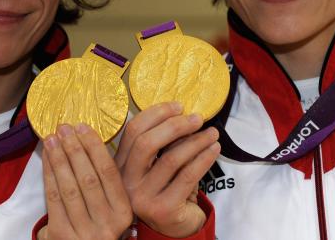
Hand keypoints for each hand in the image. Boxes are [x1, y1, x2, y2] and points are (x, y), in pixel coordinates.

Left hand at [38, 124, 132, 239]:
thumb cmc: (94, 227)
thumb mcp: (109, 210)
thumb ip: (105, 184)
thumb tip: (88, 142)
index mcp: (123, 213)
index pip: (109, 173)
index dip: (95, 148)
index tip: (84, 128)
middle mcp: (107, 224)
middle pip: (88, 178)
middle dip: (74, 148)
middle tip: (64, 128)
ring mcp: (84, 232)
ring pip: (69, 187)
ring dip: (59, 159)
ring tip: (52, 139)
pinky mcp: (62, 235)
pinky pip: (54, 198)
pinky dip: (49, 175)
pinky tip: (46, 159)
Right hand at [115, 102, 219, 237]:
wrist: (175, 229)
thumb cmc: (168, 190)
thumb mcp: (159, 165)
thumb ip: (163, 144)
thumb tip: (184, 115)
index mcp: (120, 166)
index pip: (132, 131)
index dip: (155, 114)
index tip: (178, 106)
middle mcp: (126, 182)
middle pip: (147, 143)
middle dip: (175, 125)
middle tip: (197, 118)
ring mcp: (142, 197)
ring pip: (171, 159)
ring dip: (196, 141)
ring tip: (212, 134)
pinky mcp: (163, 209)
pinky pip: (187, 176)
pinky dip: (203, 159)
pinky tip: (213, 150)